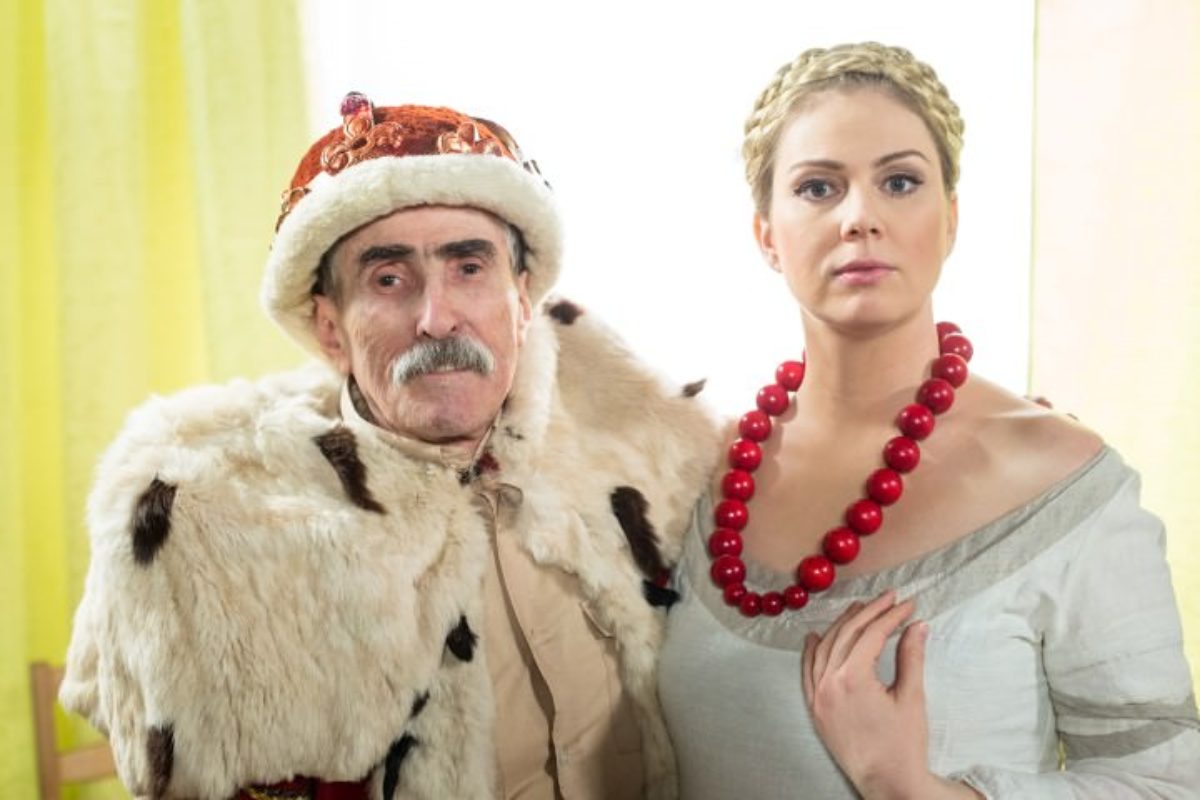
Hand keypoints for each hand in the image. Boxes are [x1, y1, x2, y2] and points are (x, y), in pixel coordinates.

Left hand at [802, 592, 979, 799]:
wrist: (887, 783)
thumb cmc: (903, 744)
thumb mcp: (911, 698)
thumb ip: (911, 657)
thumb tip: (917, 625)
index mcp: (852, 679)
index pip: (871, 634)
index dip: (890, 615)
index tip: (907, 604)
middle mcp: (828, 683)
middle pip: (847, 635)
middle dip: (869, 613)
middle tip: (888, 598)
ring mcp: (818, 696)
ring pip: (825, 649)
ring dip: (842, 626)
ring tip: (858, 608)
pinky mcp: (815, 708)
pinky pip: (808, 672)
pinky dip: (812, 651)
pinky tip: (816, 636)